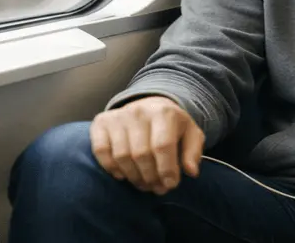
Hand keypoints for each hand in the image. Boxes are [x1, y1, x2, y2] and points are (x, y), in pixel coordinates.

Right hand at [89, 96, 204, 194]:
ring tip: (143, 183)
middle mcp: (139, 111)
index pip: (162, 146)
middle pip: (141, 154)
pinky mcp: (101, 122)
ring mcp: (118, 116)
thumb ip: (193, 152)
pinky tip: (123, 174)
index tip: (171, 184)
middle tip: (157, 188)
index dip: (166, 170)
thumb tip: (191, 172)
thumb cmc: (171, 126)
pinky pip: (101, 151)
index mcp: (163, 112)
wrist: (148, 106)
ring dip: (133, 177)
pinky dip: (111, 168)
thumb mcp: (190, 134)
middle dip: (150, 177)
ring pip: (122, 156)